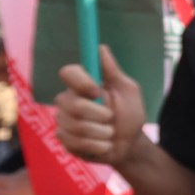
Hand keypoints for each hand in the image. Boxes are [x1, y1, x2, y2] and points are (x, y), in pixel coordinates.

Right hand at [54, 46, 147, 166]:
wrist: (130, 144)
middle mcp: (68, 100)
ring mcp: (63, 121)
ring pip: (75, 126)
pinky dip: (98, 146)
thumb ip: (113, 71)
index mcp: (82, 85)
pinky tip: (104, 145)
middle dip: (99, 114)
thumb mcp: (128, 90)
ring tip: (110, 133)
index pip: (67, 73)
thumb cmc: (129, 114)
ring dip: (102, 132)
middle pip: (71, 104)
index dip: (81, 82)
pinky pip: (76, 143)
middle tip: (111, 118)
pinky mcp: (64, 141)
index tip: (97, 91)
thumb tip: (100, 48)